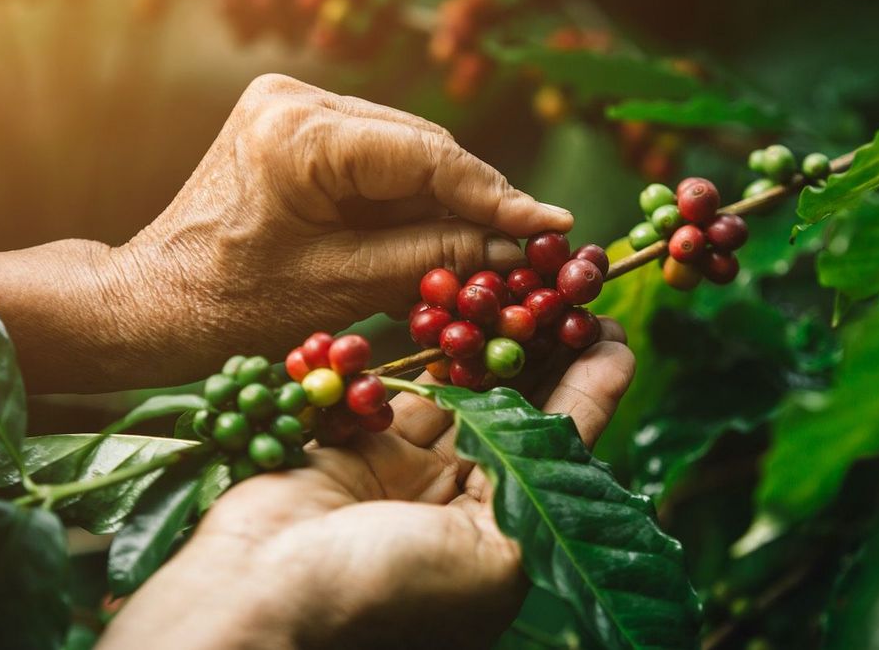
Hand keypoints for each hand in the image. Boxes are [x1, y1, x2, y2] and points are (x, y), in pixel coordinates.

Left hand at [0, 74, 570, 392]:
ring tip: (500, 243)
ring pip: (404, 150)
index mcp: (299, 135)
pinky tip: (447, 229)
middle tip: (534, 243)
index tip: (552, 226)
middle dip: (478, 198)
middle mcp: (297, 100)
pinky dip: (412, 196)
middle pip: (420, 147)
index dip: (496, 195)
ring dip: (449, 198)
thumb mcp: (344, 288)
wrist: (157, 300)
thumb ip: (433, 256)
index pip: (426, 157)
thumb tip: (512, 248)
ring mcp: (294, 106)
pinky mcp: (295, 125)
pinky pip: (377, 158)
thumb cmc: (234, 307)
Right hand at [98, 321, 633, 648]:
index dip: (593, 390)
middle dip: (548, 354)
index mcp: (506, 544)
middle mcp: (464, 508)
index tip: (616, 330)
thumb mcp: (497, 555)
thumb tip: (586, 426)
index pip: (561, 452)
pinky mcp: (364, 446)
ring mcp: (411, 476)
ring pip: (467, 393)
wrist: (262, 593)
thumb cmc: (391, 591)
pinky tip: (466, 309)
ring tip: (532, 286)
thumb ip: (541, 482)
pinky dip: (436, 353)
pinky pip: (409, 389)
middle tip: (576, 290)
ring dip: (496, 342)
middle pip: (518, 415)